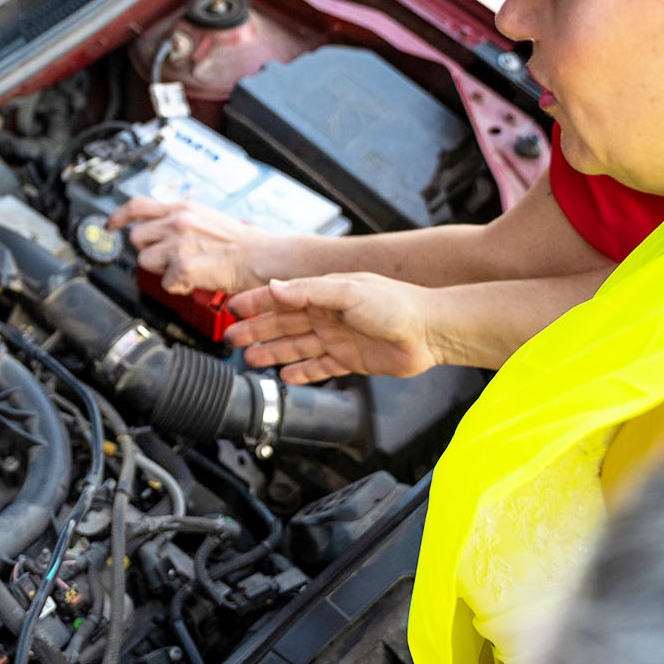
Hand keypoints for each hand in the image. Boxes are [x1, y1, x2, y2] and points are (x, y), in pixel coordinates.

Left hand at [108, 197, 278, 294]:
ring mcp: (178, 244)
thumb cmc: (240, 243)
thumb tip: (157, 227)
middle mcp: (177, 222)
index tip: (110, 225)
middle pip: (136, 238)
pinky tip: (194, 279)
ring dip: (161, 269)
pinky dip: (177, 286)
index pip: (136, 205)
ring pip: (145, 261)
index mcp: (182, 208)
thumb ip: (178, 219)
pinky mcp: (182, 266)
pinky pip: (164, 282)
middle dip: (148, 250)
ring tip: (186, 267)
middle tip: (169, 257)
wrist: (262, 257)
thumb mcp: (205, 218)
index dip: (118, 217)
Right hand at [225, 274, 439, 382]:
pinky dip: (301, 371)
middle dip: (256, 330)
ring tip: (250, 359)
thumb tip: (276, 288)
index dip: (256, 303)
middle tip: (231, 338)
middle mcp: (329, 315)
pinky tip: (285, 375)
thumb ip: (309, 291)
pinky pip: (318, 367)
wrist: (432, 331)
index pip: (282, 298)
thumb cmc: (399, 304)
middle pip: (283, 324)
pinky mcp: (350, 360)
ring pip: (296, 347)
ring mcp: (338, 338)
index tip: (232, 307)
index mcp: (326, 293)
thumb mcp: (348, 290)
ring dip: (272, 352)